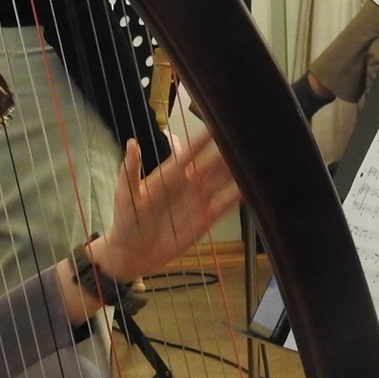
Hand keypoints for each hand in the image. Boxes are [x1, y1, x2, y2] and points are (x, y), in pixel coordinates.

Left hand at [67, 131, 241, 322]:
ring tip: (253, 157)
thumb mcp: (125, 194)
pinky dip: (237, 196)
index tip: (219, 124)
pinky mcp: (205, 219)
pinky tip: (251, 187)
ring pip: (222, 180)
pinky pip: (224, 205)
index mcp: (170, 174)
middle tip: (244, 136)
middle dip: (227, 150)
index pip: (190, 152)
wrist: (132, 253)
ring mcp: (198, 200)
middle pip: (211, 163)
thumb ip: (130, 170)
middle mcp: (188, 183)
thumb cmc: (126, 220)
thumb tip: (132, 142)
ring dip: (236, 170)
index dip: (203, 139)